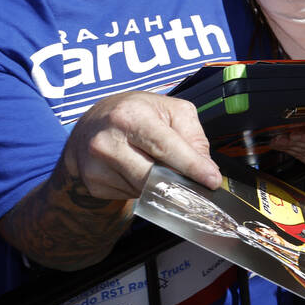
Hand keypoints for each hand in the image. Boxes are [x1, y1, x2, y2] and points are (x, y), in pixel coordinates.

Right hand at [60, 91, 219, 200]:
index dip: (192, 166)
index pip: (166, 147)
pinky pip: (130, 195)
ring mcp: (96, 166)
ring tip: (162, 167)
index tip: (211, 180)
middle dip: (181, 183)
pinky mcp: (94, 184)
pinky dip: (143, 188)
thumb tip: (207, 168)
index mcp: (130, 116)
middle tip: (199, 186)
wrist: (93, 124)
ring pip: (144, 189)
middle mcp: (107, 141)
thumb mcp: (171, 110)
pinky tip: (140, 170)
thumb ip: (193, 136)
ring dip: (162, 185)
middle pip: (154, 175)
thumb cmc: (137, 113)